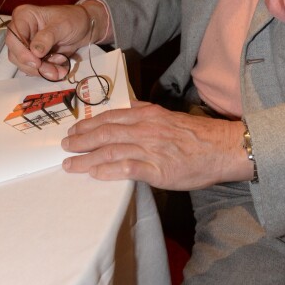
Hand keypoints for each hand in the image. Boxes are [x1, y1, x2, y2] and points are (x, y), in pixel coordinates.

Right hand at [6, 1, 105, 77]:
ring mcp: (26, 44)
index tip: (37, 63)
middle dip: (35, 66)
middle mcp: (21, 30)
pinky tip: (60, 68)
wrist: (85, 27)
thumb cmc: (74, 19)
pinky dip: (46, 72)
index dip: (22, 52)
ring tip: (60, 69)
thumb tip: (34, 52)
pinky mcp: (34, 55)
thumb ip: (47, 37)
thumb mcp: (62, 25)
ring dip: (42, 71)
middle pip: (16, 54)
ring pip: (24, 64)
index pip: (13, 37)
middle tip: (53, 71)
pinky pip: (34, 69)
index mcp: (24, 16)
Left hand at [61, 101, 251, 188]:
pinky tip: (94, 174)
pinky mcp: (156, 169)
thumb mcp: (167, 116)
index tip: (74, 129)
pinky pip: (126, 168)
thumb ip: (145, 114)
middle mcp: (145, 128)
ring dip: (86, 158)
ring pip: (110, 150)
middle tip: (64, 147)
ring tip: (70, 165)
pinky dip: (107, 170)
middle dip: (81, 140)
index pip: (111, 117)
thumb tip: (126, 110)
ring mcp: (150, 148)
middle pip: (105, 132)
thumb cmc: (195, 135)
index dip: (89, 123)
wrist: (220, 148)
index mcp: (147, 114)